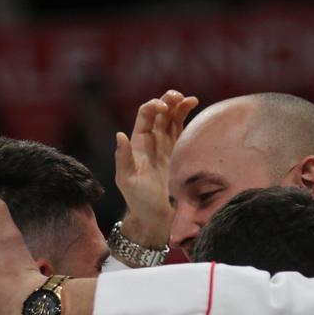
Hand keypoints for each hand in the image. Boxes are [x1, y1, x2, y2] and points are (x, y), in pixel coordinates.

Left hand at [116, 90, 198, 246]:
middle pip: (160, 112)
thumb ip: (123, 158)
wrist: (156, 217)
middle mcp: (152, 141)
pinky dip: (187, 116)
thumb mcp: (127, 181)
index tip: (163, 107)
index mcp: (138, 144)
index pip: (145, 116)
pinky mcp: (178, 152)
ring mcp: (166, 146)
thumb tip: (119, 135)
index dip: (153, 107)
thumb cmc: (139, 201)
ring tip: (189, 100)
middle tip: (178, 97)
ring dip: (179, 106)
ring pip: (172, 118)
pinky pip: (182, 129)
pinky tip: (194, 106)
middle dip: (167, 100)